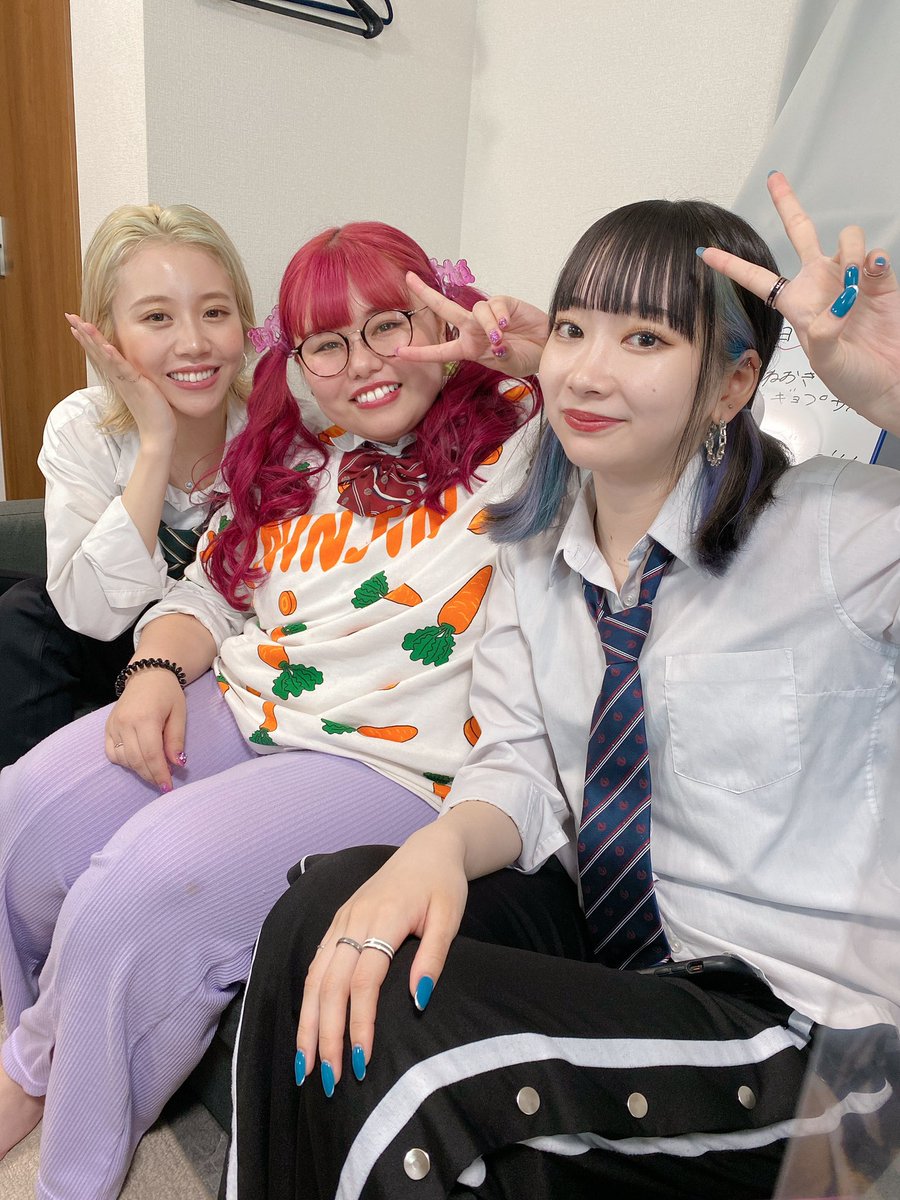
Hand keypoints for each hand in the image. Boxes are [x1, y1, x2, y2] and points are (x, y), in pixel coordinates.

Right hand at [66, 314, 176, 446]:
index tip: (76, 325)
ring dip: (93, 340)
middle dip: (83, 333)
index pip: (100, 354)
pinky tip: (105, 346)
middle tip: (69, 316)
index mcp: (118, 377)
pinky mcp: (136, 385)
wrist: (157, 433)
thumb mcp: (142, 388)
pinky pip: (122, 369)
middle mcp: (117, 378)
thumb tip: (137, 370)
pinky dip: (113, 357)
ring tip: (80, 324)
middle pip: (97, 351)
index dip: (88, 339)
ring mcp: (125, 381)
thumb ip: (137, 377)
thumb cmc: (153, 413)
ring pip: (105, 356)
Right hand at [105, 668, 185, 790]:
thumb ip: (176, 739)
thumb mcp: (179, 713)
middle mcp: (125, 723)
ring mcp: (113, 725)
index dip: (160, 774)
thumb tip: (177, 764)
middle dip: (151, 775)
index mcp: (145, 718)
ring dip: (139, 770)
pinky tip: (138, 761)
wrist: (147, 673)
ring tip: (154, 771)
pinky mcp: (107, 727)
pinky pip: (111, 753)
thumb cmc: (167, 693)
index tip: (168, 787)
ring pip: (123, 759)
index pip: (151, 755)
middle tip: (163, 783)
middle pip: (136, 760)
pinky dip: (124, 762)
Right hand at [296, 821, 468, 1090]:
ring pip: (314, 977)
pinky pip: (314, 965)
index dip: (359, 1023)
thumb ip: (433, 956)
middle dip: (326, 1035)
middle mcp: (353, 920)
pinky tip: (305, 1027)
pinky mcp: (336, 922)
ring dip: (307, 1023)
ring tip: (305, 1065)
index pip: (363, 981)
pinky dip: (306, 1000)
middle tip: (327, 1080)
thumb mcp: (450, 915)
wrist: (428, 849)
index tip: (362, 1062)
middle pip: (330, 985)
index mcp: (383, 918)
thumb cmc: (443, 884)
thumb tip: (418, 1000)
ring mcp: (341, 920)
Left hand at [396, 271, 549, 378]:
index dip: (420, 353)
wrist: (548, 348)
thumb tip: (496, 340)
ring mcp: (487, 315)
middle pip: (445, 310)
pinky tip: (508, 323)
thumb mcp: (510, 364)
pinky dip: (499, 314)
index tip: (399, 353)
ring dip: (487, 325)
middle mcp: (473, 330)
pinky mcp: (503, 303)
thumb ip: (500, 355)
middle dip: (426, 294)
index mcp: (469, 348)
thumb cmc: (529, 358)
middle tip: (409, 279)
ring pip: (475, 311)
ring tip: (501, 337)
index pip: (441, 351)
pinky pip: (494, 305)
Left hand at [698, 172, 899, 435]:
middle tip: (776, 178)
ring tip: (855, 284)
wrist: (890, 383)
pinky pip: (875, 254)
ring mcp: (851, 280)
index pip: (758, 279)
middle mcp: (821, 285)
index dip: (732, 265)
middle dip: (788, 204)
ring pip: (845, 238)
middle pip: (800, 234)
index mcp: (797, 305)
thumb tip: (835, 306)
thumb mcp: (828, 362)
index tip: (705, 251)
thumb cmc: (853, 380)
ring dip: (849, 249)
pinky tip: (872, 275)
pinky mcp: (879, 281)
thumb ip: (825, 333)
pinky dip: (873, 260)